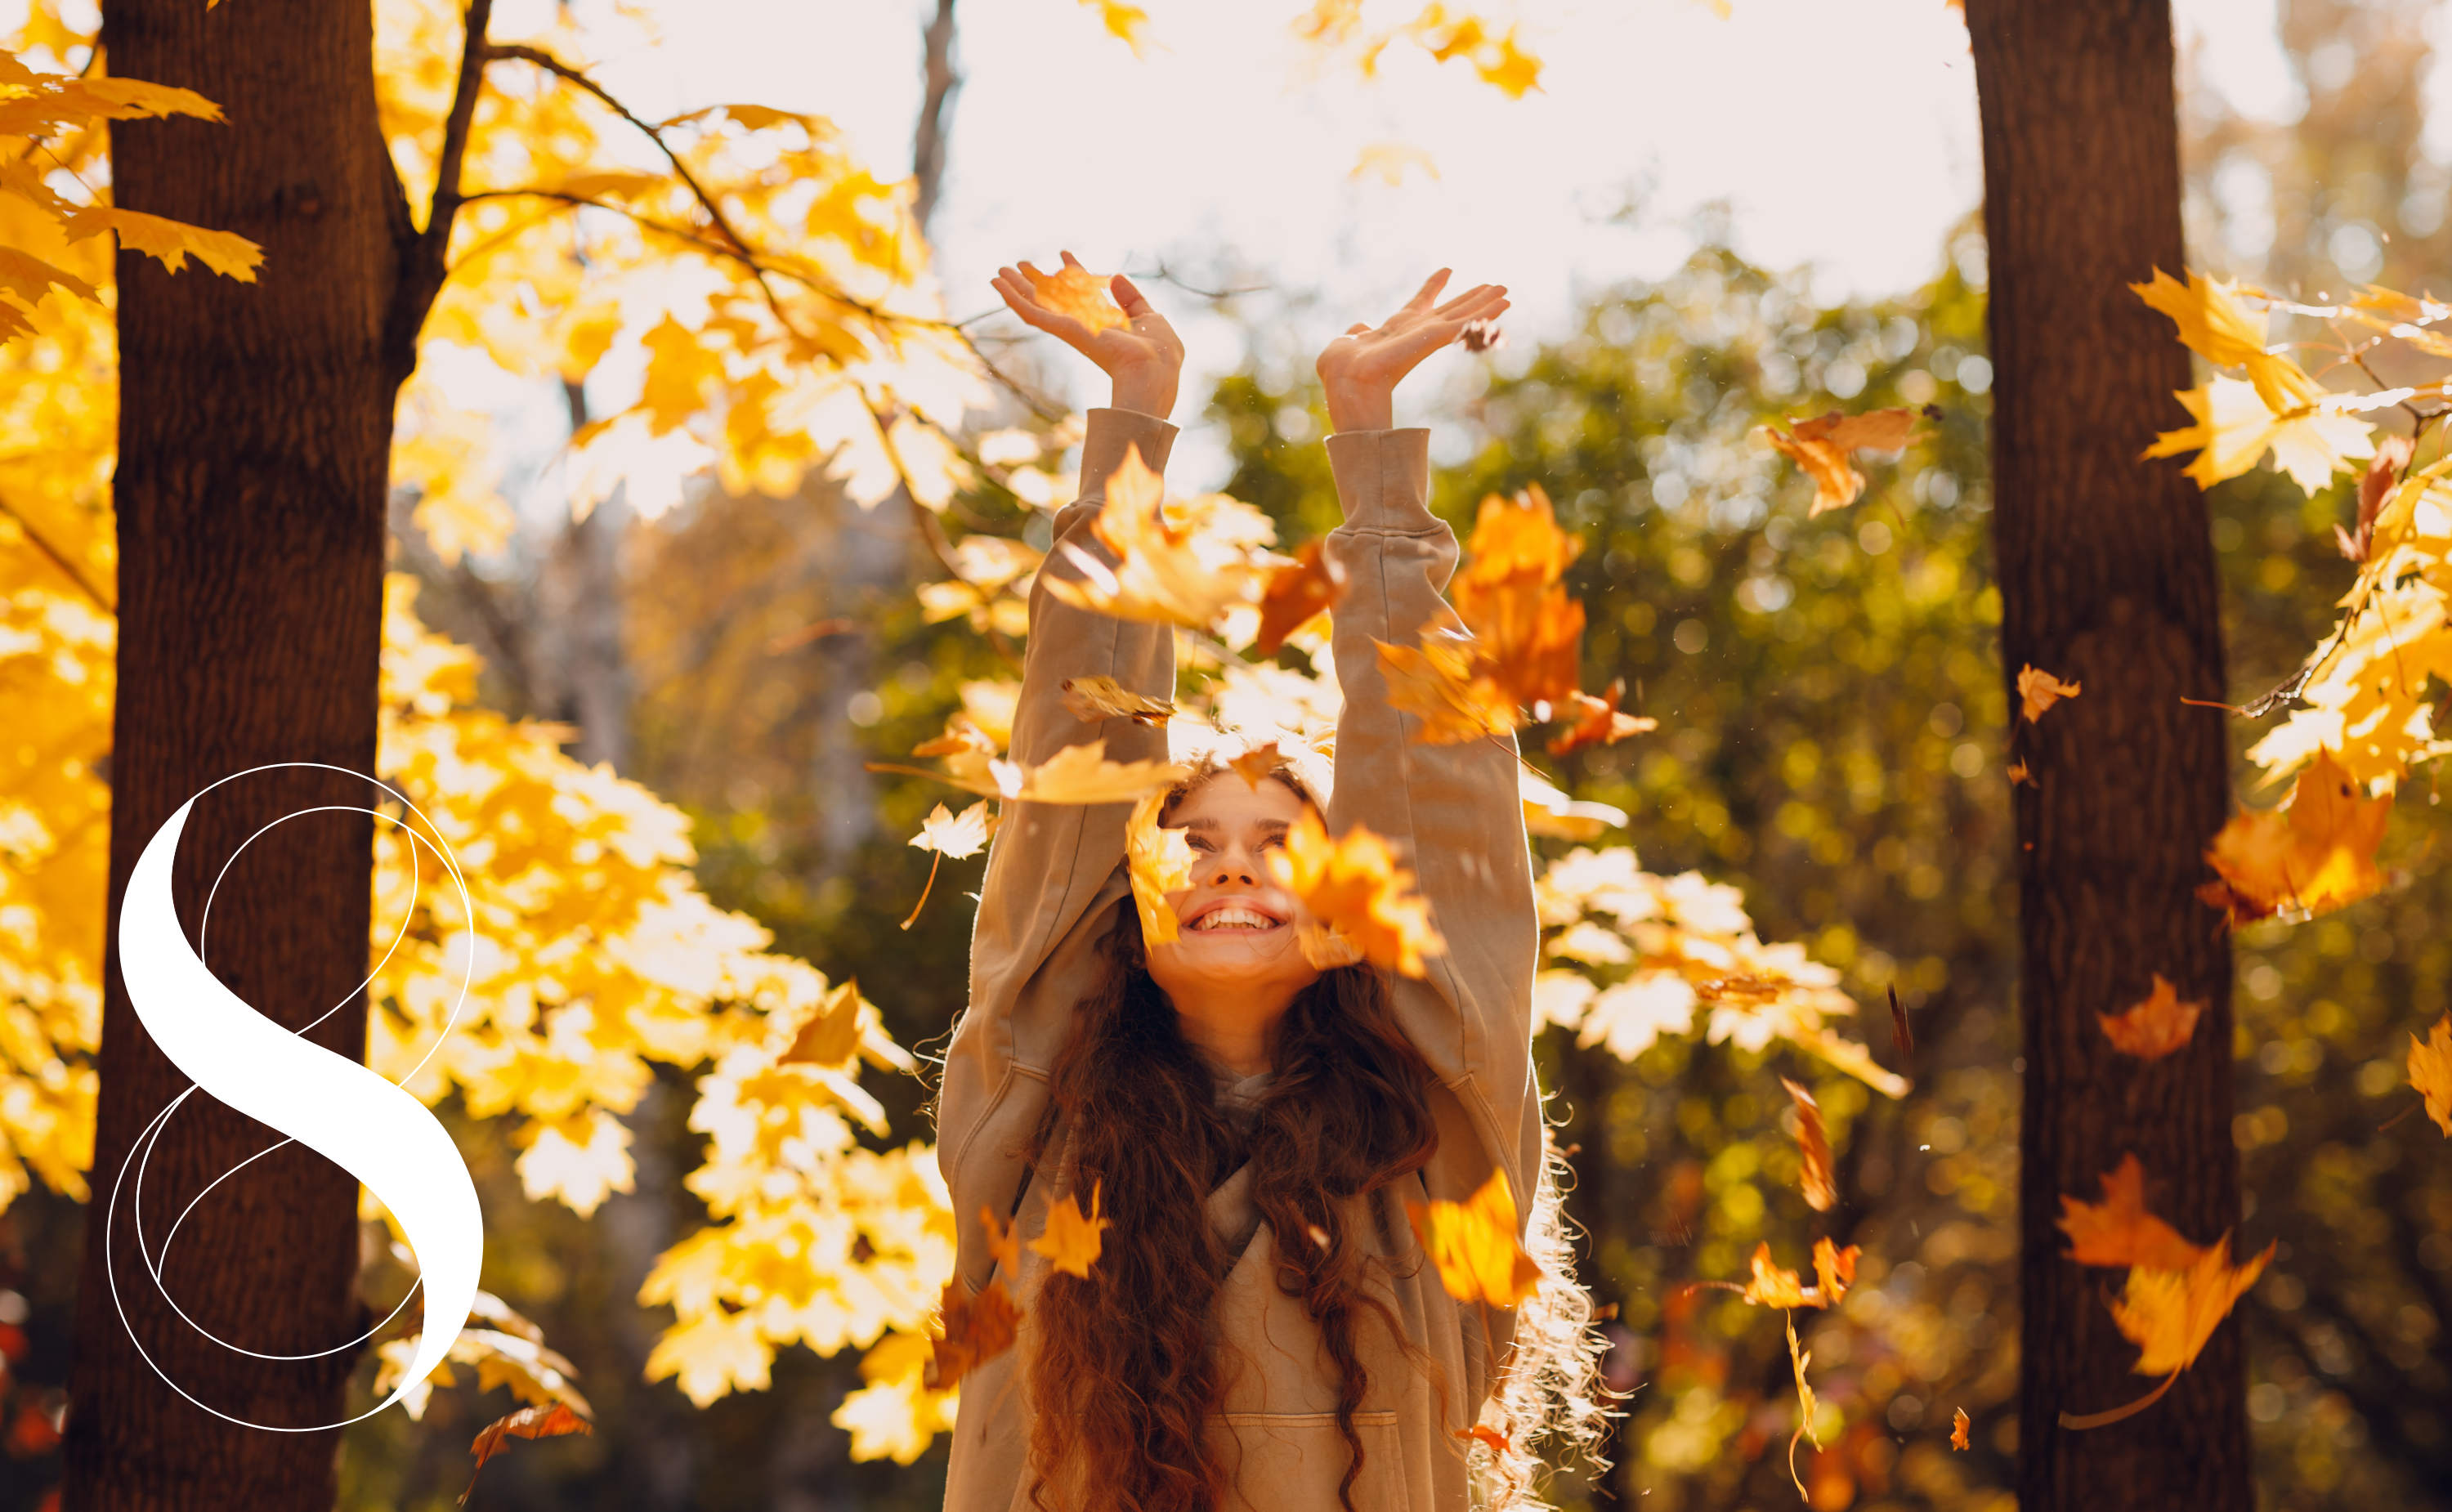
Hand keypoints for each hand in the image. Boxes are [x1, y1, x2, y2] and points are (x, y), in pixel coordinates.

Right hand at [991, 251, 1183, 420]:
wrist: (1154, 369)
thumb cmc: (1159, 352)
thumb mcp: (1149, 317)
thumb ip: (1132, 299)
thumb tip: (1115, 277)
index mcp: (1106, 321)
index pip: (1084, 292)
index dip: (1074, 272)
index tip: (1064, 254)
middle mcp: (1085, 324)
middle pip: (1055, 297)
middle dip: (1039, 280)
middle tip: (1022, 263)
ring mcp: (1072, 327)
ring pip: (1036, 304)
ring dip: (1016, 288)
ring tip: (999, 272)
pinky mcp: (1063, 329)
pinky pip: (1031, 313)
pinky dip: (1012, 298)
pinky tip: (998, 284)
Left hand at [1314, 269, 1507, 432]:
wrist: (1346, 379)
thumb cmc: (1342, 367)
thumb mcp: (1349, 341)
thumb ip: (1358, 332)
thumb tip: (1358, 327)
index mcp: (1398, 327)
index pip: (1421, 303)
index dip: (1433, 286)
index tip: (1447, 269)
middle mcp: (1417, 331)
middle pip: (1452, 310)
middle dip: (1473, 298)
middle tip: (1497, 285)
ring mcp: (1427, 335)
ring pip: (1463, 316)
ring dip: (1486, 304)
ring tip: (1506, 292)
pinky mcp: (1434, 338)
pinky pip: (1464, 322)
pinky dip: (1484, 312)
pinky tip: (1502, 304)